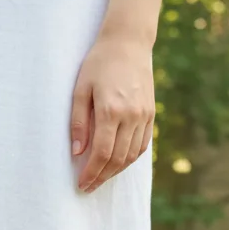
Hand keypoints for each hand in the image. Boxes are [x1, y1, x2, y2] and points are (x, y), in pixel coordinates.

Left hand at [71, 34, 154, 193]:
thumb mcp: (80, 89)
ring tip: (100, 178)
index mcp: (111, 110)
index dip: (92, 173)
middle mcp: (131, 115)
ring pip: (131, 155)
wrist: (128, 42)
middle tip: (88, 187)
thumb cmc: (98, 63)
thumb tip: (77, 152)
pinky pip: (142, 145)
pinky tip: (117, 163)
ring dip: (115, 171)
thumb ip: (78, 122)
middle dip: (102, 177)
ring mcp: (143, 115)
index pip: (102, 153)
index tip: (82, 184)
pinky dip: (129, 159)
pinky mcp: (150, 114)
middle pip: (117, 159)